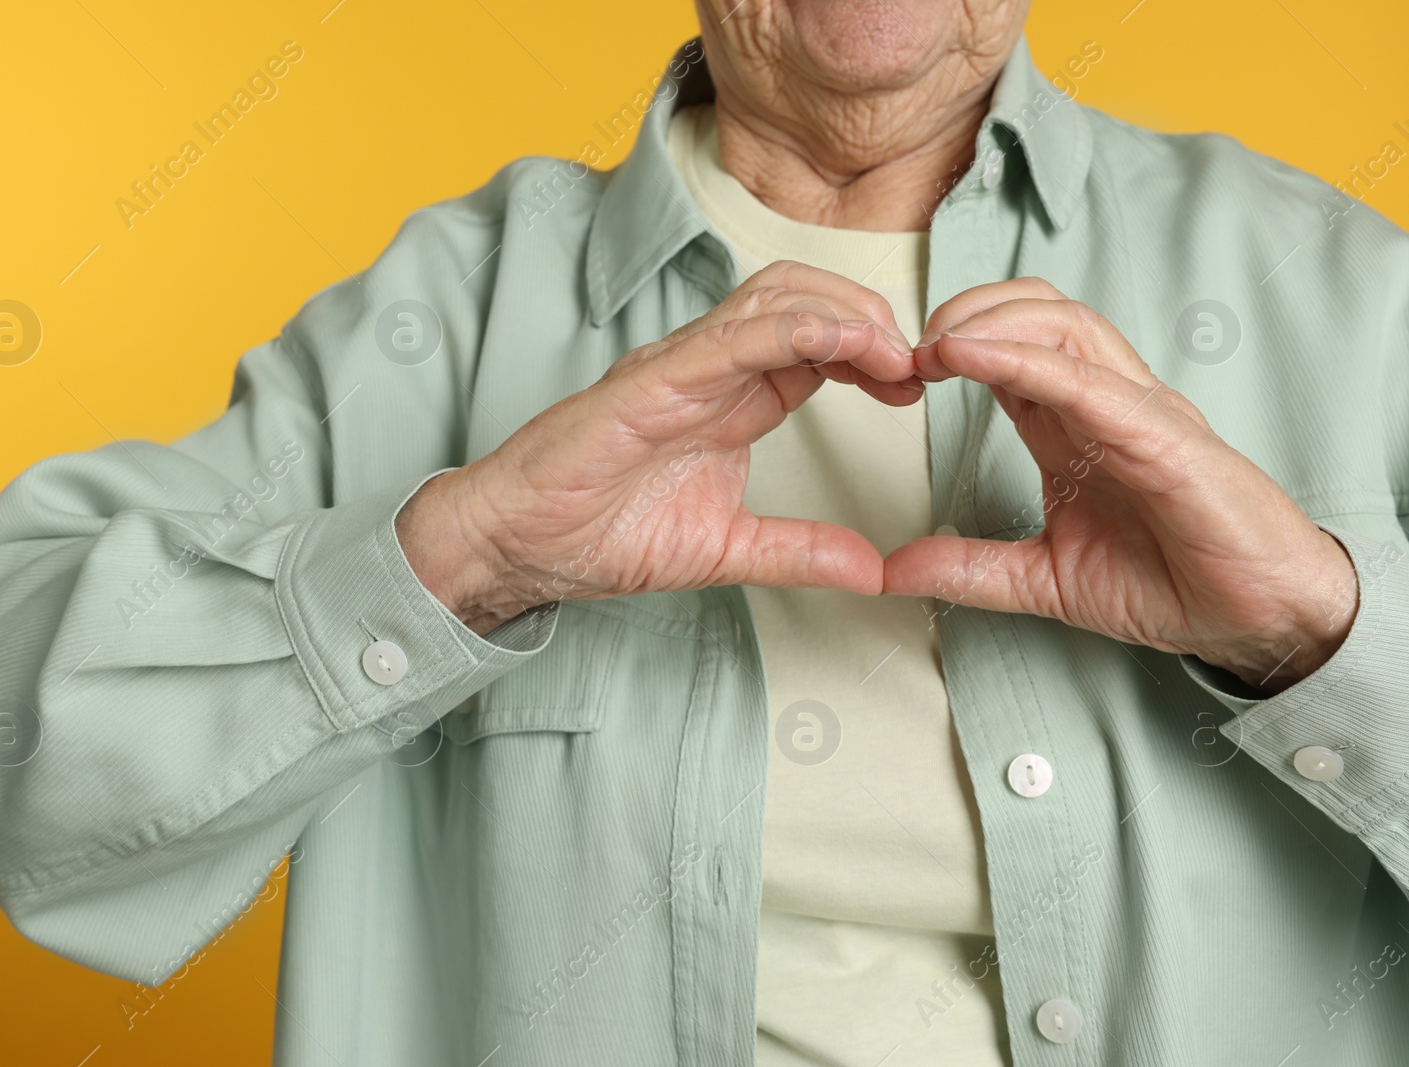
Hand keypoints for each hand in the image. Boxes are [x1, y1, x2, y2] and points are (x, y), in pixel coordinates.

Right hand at [398, 261, 922, 634]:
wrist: (517, 546)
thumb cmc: (596, 535)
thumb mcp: (725, 550)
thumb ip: (798, 553)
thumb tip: (871, 571)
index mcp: (729, 399)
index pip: (816, 344)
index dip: (873, 351)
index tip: (915, 385)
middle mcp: (708, 367)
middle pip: (806, 300)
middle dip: (870, 317)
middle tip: (915, 363)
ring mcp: (680, 365)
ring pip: (777, 298)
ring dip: (846, 313)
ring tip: (894, 352)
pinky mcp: (652, 378)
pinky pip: (733, 336)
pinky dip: (796, 329)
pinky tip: (845, 343)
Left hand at [882, 278, 1357, 691]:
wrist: (1257, 621)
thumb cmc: (1171, 584)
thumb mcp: (1044, 581)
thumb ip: (971, 571)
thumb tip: (893, 572)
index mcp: (1076, 427)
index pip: (1013, 348)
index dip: (954, 341)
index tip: (899, 367)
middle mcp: (1107, 405)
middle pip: (1039, 312)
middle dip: (968, 311)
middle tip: (910, 348)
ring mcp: (1140, 414)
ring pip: (1066, 325)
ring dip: (991, 323)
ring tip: (936, 345)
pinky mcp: (1165, 439)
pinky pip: (1089, 382)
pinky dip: (1025, 361)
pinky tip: (971, 358)